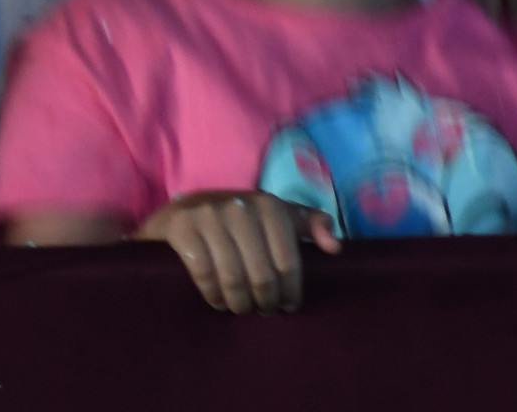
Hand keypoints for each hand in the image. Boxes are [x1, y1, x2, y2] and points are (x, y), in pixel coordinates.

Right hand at [135, 192, 339, 312]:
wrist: (182, 212)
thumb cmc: (240, 223)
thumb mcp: (277, 218)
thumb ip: (309, 224)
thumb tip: (335, 247)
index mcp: (268, 206)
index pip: (288, 263)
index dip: (290, 292)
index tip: (287, 306)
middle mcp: (238, 207)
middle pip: (262, 275)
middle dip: (265, 301)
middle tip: (263, 310)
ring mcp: (207, 215)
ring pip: (233, 278)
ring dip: (239, 303)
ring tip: (242, 308)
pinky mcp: (181, 227)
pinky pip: (204, 274)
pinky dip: (213, 295)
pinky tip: (218, 301)